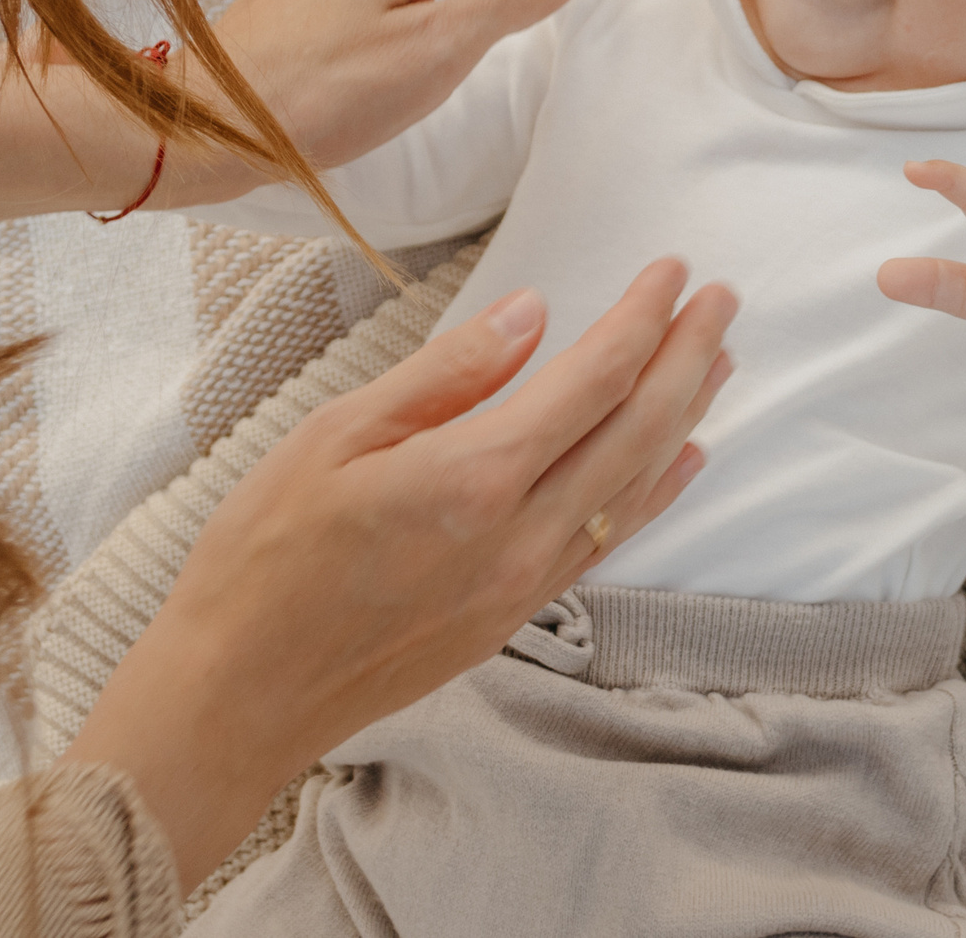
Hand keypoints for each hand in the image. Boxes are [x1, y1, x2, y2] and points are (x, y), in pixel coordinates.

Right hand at [62, 257, 736, 889]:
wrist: (241, 695)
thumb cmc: (265, 558)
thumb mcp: (335, 436)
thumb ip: (445, 374)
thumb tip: (530, 315)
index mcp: (475, 477)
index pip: (594, 379)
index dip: (643, 318)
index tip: (673, 270)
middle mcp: (521, 534)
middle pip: (638, 429)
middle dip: (689, 356)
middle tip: (724, 299)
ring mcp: (525, 582)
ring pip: (635, 486)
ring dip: (685, 417)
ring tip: (719, 361)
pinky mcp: (515, 615)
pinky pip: (608, 538)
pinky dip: (654, 491)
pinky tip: (680, 460)